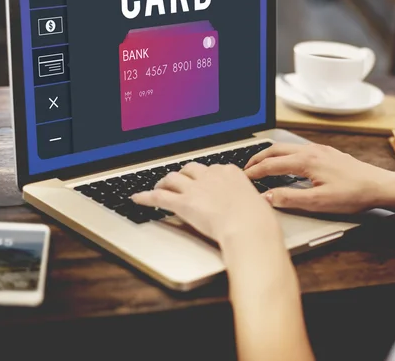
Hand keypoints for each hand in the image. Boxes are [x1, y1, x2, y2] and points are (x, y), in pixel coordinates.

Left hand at [132, 163, 281, 244]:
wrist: (248, 227)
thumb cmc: (257, 220)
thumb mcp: (257, 203)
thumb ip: (248, 201)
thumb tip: (250, 207)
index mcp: (230, 172)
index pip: (213, 168)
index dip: (204, 175)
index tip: (203, 180)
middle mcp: (211, 176)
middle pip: (190, 169)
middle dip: (183, 174)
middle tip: (179, 181)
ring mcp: (196, 188)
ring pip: (173, 178)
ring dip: (164, 182)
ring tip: (159, 186)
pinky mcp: (183, 203)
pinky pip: (159, 197)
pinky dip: (145, 197)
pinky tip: (137, 198)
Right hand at [245, 143, 394, 213]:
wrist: (379, 186)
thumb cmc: (352, 194)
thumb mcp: (318, 202)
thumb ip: (289, 198)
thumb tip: (266, 196)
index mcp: (306, 161)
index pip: (271, 165)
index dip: (255, 172)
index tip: (243, 178)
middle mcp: (311, 151)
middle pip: (276, 150)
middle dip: (258, 158)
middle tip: (246, 168)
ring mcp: (320, 149)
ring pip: (287, 147)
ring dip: (271, 155)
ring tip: (261, 164)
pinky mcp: (327, 152)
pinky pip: (298, 149)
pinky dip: (284, 154)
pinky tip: (287, 163)